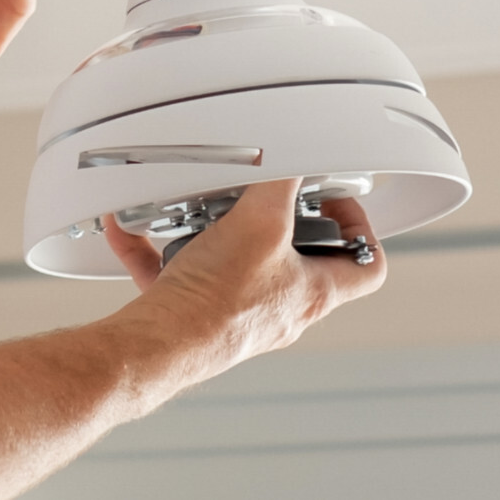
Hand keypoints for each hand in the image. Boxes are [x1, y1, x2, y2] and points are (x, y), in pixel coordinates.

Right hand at [103, 179, 384, 372]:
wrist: (163, 343)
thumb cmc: (219, 302)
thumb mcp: (261, 221)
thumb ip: (280, 182)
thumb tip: (291, 156)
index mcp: (313, 291)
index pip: (367, 267)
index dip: (358, 229)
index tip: (332, 201)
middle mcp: (281, 306)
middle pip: (297, 259)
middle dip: (277, 221)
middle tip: (261, 197)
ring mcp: (239, 312)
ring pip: (237, 263)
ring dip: (214, 232)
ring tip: (198, 209)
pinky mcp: (197, 313)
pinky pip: (179, 272)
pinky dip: (156, 249)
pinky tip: (132, 228)